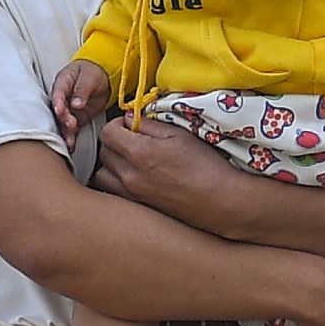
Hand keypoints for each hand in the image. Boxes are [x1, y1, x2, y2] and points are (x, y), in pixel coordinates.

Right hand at [49, 58, 111, 141]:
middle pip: (59, 111)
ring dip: (66, 132)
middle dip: (63, 119)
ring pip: (64, 122)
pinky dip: (72, 137)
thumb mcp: (89, 76)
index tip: (60, 110)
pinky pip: (73, 129)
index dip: (58, 103)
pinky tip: (72, 145)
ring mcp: (69, 109)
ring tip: (69, 141)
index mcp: (62, 83)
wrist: (105, 75)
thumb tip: (76, 103)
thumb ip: (82, 90)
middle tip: (70, 124)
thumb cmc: (93, 70)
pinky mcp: (77, 118)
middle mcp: (62, 98)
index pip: (57, 94)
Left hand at [91, 112, 259, 229]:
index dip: (116, 124)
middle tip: (132, 140)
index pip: (107, 132)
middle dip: (114, 142)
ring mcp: (132, 194)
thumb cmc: (206, 167)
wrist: (221, 201)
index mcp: (139, 153)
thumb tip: (130, 119)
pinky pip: (113, 191)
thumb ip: (149, 125)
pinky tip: (136, 177)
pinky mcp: (139, 206)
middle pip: (104, 152)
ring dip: (112, 164)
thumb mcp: (179, 135)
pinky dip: (117, 182)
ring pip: (103, 174)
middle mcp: (130, 176)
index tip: (129, 125)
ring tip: (130, 160)